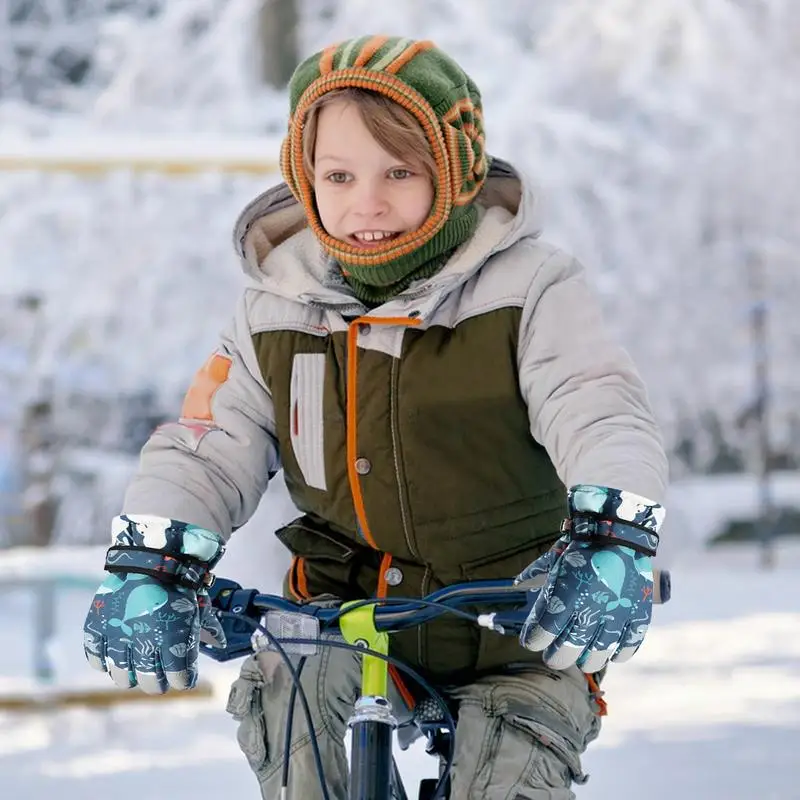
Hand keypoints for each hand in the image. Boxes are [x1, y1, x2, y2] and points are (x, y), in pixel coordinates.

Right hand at [83, 515, 226, 693]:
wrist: (151, 558)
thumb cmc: (178, 585)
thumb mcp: (197, 607)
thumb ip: (207, 629)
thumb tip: (220, 644)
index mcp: (171, 637)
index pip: (178, 677)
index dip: (182, 680)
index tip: (184, 679)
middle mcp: (142, 640)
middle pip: (150, 682)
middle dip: (158, 684)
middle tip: (161, 681)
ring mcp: (117, 634)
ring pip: (121, 675)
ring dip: (131, 676)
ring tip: (137, 671)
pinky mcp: (97, 626)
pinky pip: (95, 657)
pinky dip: (104, 661)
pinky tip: (115, 657)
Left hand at [516, 485, 662, 672]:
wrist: (619, 531)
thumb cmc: (581, 545)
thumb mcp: (554, 559)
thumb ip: (536, 574)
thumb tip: (517, 584)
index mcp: (566, 594)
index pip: (543, 631)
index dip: (533, 640)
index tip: (529, 641)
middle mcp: (590, 609)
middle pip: (567, 650)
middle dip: (555, 657)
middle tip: (552, 657)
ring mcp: (616, 614)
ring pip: (598, 655)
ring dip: (586, 660)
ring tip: (581, 658)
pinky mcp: (638, 615)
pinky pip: (629, 645)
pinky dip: (619, 653)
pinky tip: (611, 653)